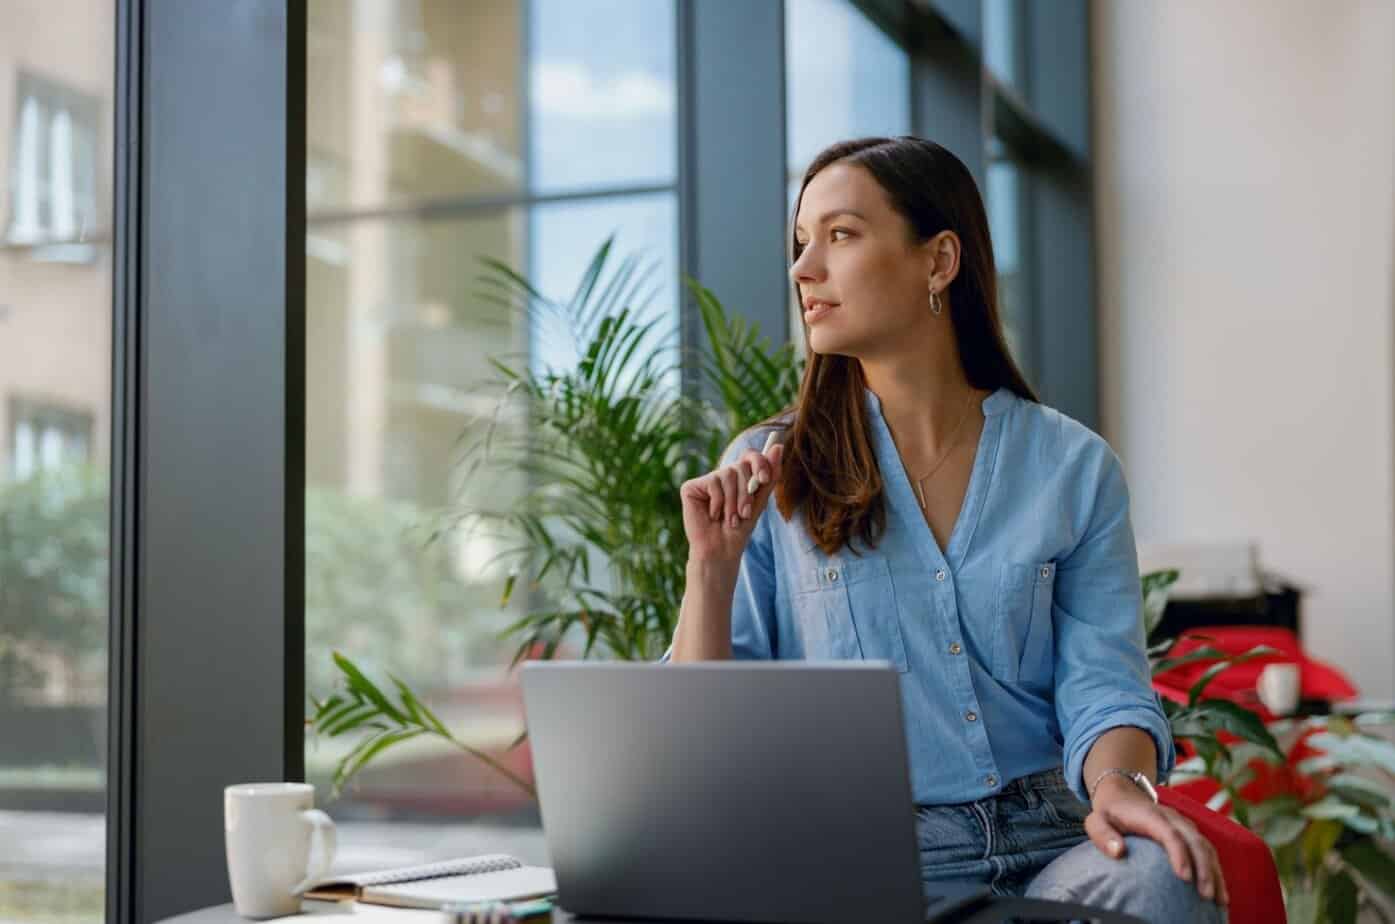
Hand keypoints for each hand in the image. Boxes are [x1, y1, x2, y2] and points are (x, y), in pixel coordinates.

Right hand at [680, 438, 784, 563]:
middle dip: (746, 492)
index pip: (750, 456)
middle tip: (744, 514)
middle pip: (740, 466)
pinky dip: (717, 503)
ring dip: (733, 501)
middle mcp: (722, 475)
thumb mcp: (758, 502)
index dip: (759, 462)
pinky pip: (712, 483)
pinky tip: (712, 516)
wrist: (720, 550)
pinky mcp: (691, 487)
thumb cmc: (739, 530)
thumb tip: (778, 446)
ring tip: (730, 520)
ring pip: (727, 474)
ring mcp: (706, 480)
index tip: (764, 478)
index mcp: (739, 478)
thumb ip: (768, 477)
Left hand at [1086, 777, 1227, 906]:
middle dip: (1204, 868)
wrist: (1123, 793)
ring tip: (1219, 900)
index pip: (1170, 833)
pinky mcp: (1189, 833)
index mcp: (1150, 816)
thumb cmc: (1109, 813)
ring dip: (1215, 872)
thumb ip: (1102, 835)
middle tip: (1206, 896)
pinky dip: (1216, 870)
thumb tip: (1118, 852)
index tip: (1184, 877)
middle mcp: (1172, 818)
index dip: (1179, 854)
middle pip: (1195, 841)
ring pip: (1206, 846)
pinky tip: (1220, 892)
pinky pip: (1207, 851)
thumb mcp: (1096, 820)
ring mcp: (1184, 825)